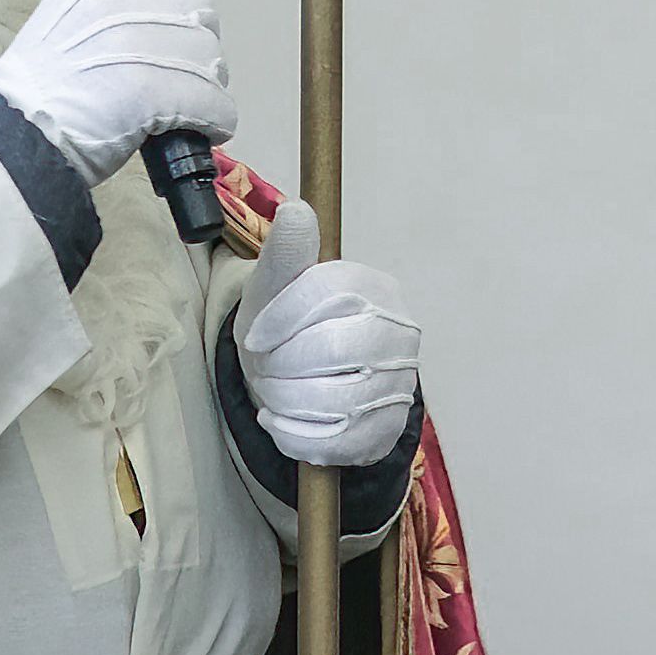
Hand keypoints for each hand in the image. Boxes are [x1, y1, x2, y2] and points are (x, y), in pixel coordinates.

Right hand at [0, 0, 225, 176]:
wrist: (23, 133)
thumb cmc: (39, 87)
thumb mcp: (63, 12)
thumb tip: (156, 7)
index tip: (167, 17)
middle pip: (197, 7)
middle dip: (194, 40)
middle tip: (176, 69)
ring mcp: (149, 42)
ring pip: (212, 57)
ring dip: (206, 84)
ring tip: (185, 105)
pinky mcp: (167, 89)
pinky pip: (216, 102)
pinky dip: (215, 120)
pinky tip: (201, 128)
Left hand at [240, 205, 419, 467]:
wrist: (298, 381)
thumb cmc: (286, 328)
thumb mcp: (275, 287)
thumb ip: (285, 253)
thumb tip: (297, 212)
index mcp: (375, 288)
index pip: (329, 297)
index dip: (281, 321)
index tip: (255, 338)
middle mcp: (400, 333)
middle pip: (332, 350)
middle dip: (281, 365)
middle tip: (267, 366)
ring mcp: (400, 384)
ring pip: (335, 401)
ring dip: (285, 401)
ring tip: (275, 391)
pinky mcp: (387, 429)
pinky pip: (336, 442)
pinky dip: (295, 435)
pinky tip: (282, 419)